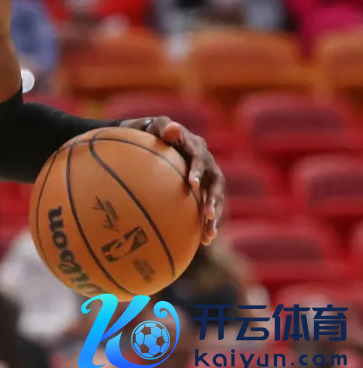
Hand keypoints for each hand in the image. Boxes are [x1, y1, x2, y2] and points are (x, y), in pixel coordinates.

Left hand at [123, 117, 223, 244]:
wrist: (157, 138)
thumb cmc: (151, 132)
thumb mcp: (154, 127)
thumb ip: (161, 128)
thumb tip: (171, 127)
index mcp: (194, 144)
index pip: (198, 157)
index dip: (197, 170)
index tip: (192, 185)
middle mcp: (206, 159)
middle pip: (215, 180)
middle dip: (212, 197)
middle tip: (207, 213)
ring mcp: (208, 174)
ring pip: (216, 196)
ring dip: (214, 213)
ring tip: (210, 232)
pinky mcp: (206, 187)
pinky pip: (211, 204)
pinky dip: (209, 221)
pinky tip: (206, 239)